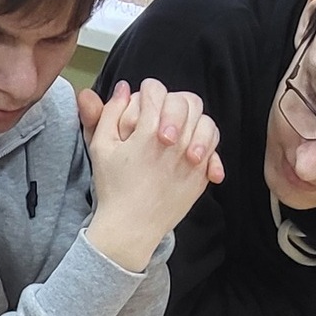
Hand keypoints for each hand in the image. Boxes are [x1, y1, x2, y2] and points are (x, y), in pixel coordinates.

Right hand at [78, 78, 222, 271]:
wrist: (131, 227)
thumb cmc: (113, 188)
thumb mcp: (101, 147)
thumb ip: (110, 113)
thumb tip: (124, 89)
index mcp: (148, 131)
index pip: (156, 91)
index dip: (148, 90)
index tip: (143, 99)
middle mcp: (175, 142)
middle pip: (186, 101)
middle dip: (173, 102)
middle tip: (160, 114)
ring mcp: (192, 159)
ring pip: (205, 121)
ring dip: (192, 121)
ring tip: (176, 131)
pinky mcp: (202, 175)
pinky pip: (214, 148)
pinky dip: (205, 144)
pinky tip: (190, 149)